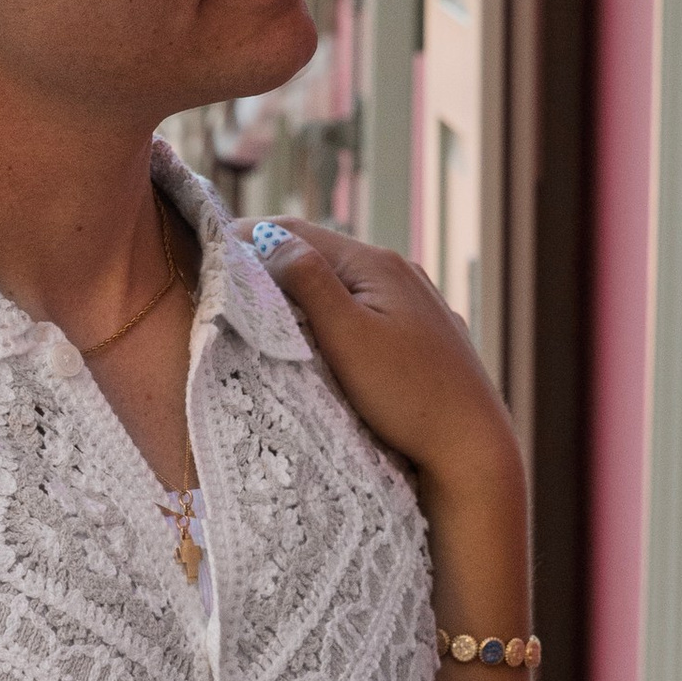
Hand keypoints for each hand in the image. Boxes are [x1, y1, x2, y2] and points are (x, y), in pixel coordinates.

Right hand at [250, 218, 522, 504]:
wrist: (474, 448)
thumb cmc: (408, 396)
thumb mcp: (347, 335)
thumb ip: (309, 282)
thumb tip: (269, 239)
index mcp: (377, 265)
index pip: (295, 232)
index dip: (246, 238)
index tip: (207, 252)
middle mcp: (401, 273)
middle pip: (320, 254)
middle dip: (272, 261)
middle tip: (225, 279)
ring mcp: (418, 305)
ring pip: (345, 284)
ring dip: (303, 289)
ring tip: (264, 307)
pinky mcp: (425, 338)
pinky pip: (368, 312)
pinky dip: (335, 314)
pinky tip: (323, 336)